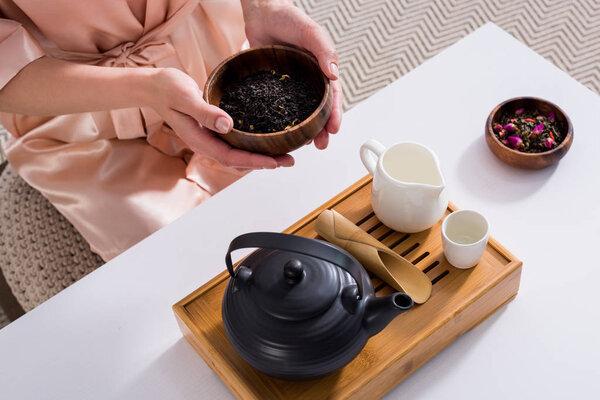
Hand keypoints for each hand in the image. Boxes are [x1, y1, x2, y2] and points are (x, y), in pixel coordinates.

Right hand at [146, 68, 293, 169]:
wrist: (154, 85)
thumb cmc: (168, 88)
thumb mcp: (186, 97)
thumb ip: (205, 112)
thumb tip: (228, 125)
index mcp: (200, 140)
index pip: (231, 158)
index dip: (255, 162)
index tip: (275, 162)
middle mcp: (206, 143)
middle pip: (239, 161)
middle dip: (265, 162)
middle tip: (289, 160)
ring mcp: (210, 138)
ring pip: (238, 154)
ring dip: (261, 156)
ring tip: (284, 154)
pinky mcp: (213, 130)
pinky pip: (236, 143)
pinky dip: (252, 144)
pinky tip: (266, 139)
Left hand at [242, 0, 342, 149]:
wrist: (261, 12)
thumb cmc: (288, 18)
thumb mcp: (310, 31)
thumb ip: (323, 50)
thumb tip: (334, 73)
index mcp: (321, 70)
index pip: (332, 96)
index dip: (334, 114)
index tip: (333, 129)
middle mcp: (308, 81)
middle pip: (318, 110)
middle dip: (322, 129)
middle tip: (321, 145)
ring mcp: (291, 86)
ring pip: (300, 112)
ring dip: (304, 130)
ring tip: (304, 146)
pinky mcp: (274, 87)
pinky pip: (280, 106)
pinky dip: (283, 121)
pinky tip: (282, 133)